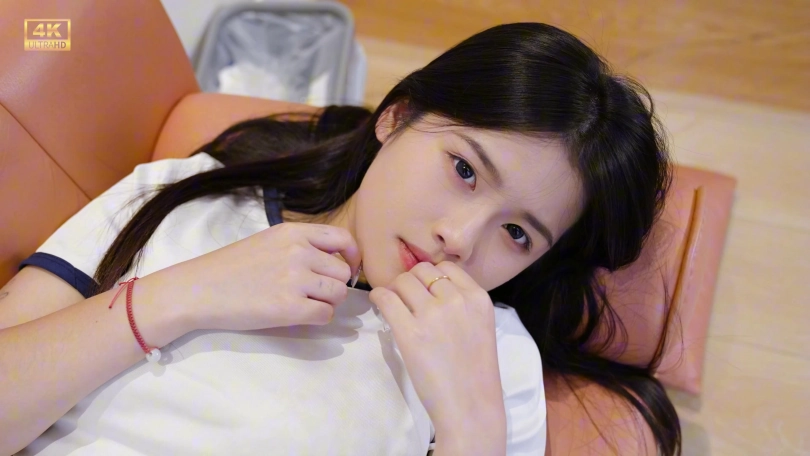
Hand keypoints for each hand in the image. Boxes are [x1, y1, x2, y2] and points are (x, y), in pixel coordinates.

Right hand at [169, 223, 360, 330]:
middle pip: (343, 272)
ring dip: (328, 302)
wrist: (199, 289)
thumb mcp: (269, 241)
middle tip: (315, 293)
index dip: (352, 257)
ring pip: (338, 294)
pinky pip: (325, 315)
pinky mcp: (289, 308)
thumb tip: (335, 260)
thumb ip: (301, 245)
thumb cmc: (231, 267)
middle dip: (334, 285)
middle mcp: (298, 252)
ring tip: (306, 303)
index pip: (344, 239)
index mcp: (293, 232)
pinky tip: (299, 315)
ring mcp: (295, 280)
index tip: (347, 268)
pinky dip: (318, 318)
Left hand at [368, 262, 506, 447]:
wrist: (471, 408)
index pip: (446, 266)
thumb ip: (462, 304)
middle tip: (406, 300)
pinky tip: (380, 307)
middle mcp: (457, 300)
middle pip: (422, 270)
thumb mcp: (481, 326)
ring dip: (395, 290)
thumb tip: (430, 287)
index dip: (430, 277)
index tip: (424, 291)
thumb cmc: (475, 373)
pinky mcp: (410, 332)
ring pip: (403, 281)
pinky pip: (386, 298)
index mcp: (478, 298)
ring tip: (394, 307)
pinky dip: (379, 298)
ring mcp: (433, 315)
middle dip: (411, 282)